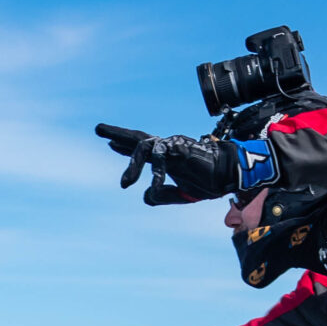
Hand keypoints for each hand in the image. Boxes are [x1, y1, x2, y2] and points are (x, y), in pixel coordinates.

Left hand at [96, 124, 239, 204]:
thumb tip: (145, 197)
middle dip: (118, 133)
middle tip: (98, 128)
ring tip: (124, 184)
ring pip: (145, 148)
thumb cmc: (207, 180)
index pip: (141, 148)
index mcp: (166, 156)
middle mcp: (167, 147)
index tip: (109, 141)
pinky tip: (156, 187)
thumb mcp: (180, 194)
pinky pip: (163, 159)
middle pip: (138, 138)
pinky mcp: (181, 149)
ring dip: (133, 165)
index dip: (124, 145)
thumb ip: (162, 195)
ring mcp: (173, 146)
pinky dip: (158, 174)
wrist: (228, 176)